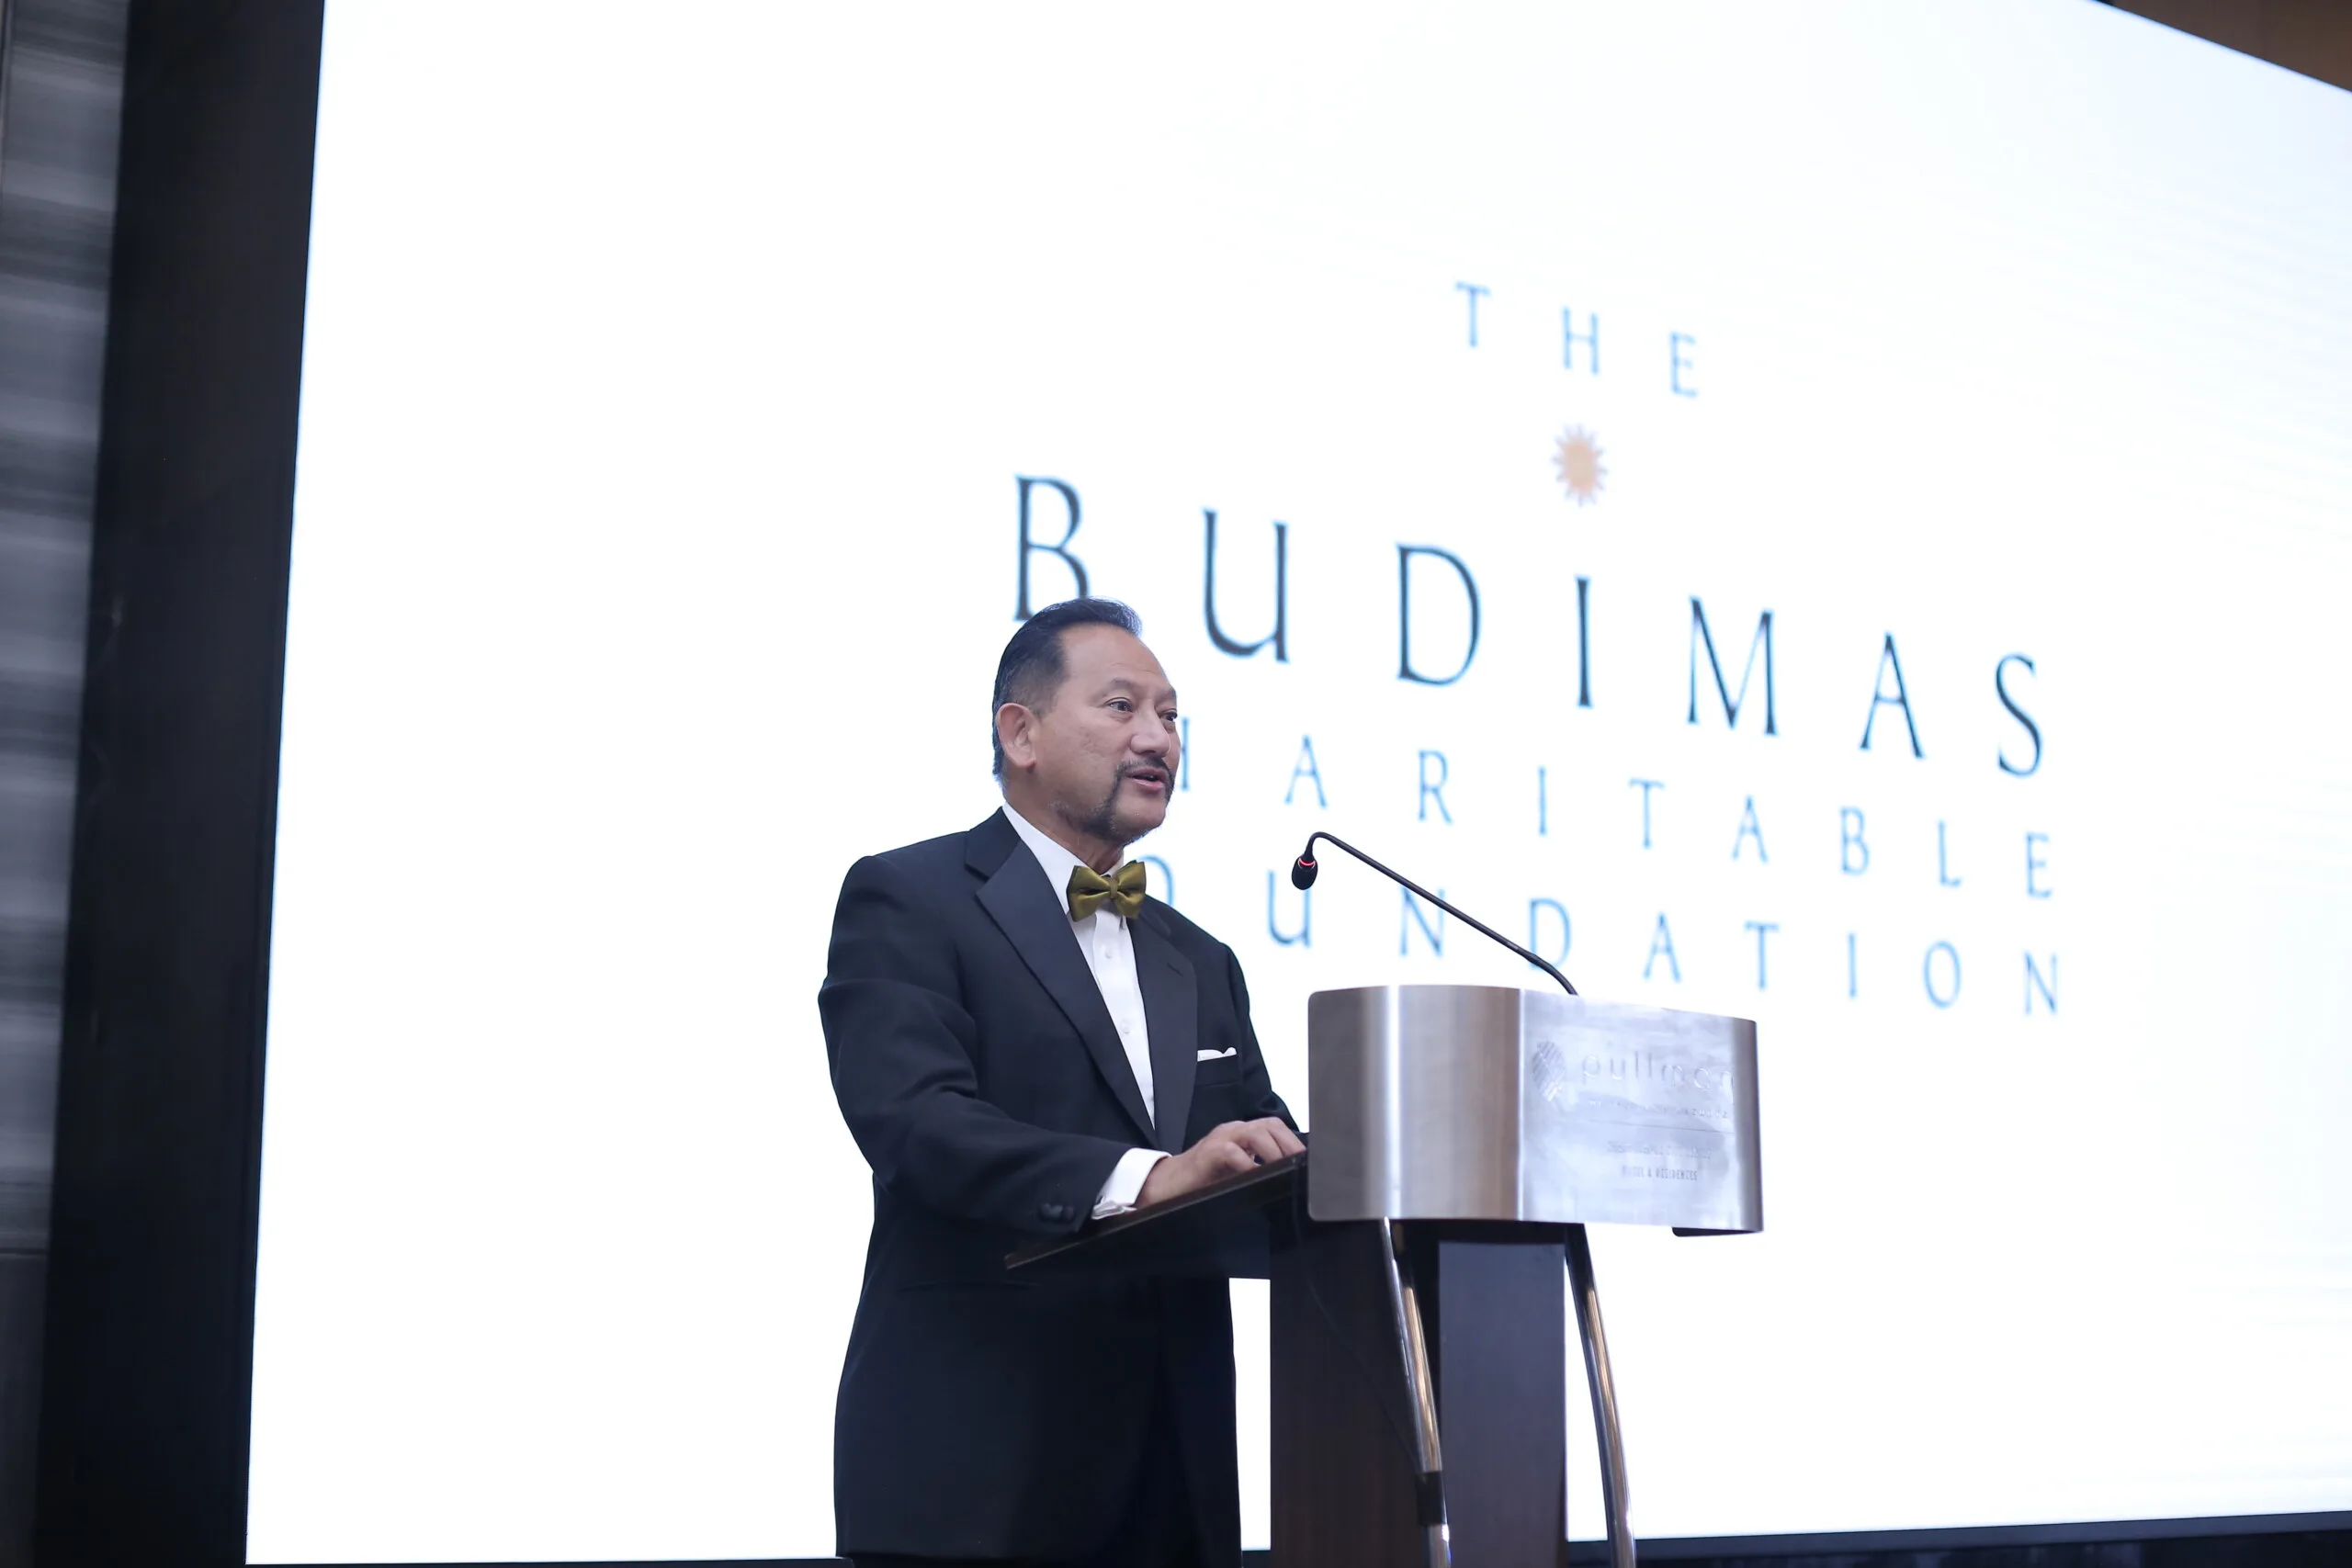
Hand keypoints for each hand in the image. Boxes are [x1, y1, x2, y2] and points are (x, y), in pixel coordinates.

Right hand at [1137, 1118, 1304, 1207]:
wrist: (1166, 1185)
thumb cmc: (1203, 1180)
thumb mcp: (1236, 1172)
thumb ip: (1258, 1169)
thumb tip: (1288, 1178)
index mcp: (1241, 1134)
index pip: (1274, 1128)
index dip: (1293, 1142)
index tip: (1309, 1160)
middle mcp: (1233, 1131)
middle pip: (1269, 1125)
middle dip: (1289, 1144)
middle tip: (1301, 1165)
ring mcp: (1220, 1139)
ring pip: (1254, 1133)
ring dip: (1273, 1151)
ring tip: (1282, 1168)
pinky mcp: (1207, 1154)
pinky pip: (1231, 1152)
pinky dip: (1247, 1164)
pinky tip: (1255, 1176)